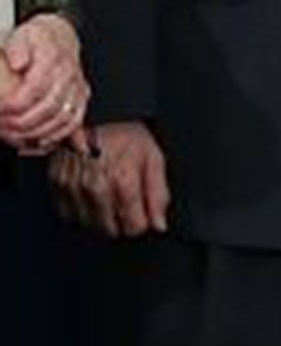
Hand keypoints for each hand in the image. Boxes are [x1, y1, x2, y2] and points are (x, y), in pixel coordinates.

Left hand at [0, 13, 91, 155]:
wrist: (61, 36)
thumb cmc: (38, 38)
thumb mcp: (21, 35)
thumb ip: (16, 48)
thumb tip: (17, 63)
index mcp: (53, 59)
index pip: (36, 87)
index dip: (17, 102)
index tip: (2, 109)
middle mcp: (69, 75)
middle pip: (50, 106)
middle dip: (25, 122)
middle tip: (5, 127)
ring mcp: (77, 88)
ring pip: (64, 117)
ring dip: (40, 131)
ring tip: (19, 137)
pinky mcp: (81, 97)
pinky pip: (75, 121)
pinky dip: (59, 134)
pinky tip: (42, 141)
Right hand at [50, 121, 169, 237]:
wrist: (95, 115)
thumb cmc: (126, 134)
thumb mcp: (154, 159)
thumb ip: (158, 195)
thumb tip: (159, 225)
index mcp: (123, 181)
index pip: (134, 227)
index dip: (142, 222)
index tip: (142, 213)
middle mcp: (95, 187)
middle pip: (110, 230)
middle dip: (122, 222)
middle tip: (126, 204)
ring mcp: (73, 187)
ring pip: (88, 225)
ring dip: (100, 218)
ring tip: (109, 197)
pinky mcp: (57, 184)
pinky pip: (68, 214)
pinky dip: (80, 210)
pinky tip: (90, 196)